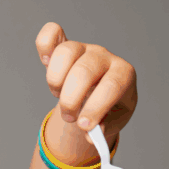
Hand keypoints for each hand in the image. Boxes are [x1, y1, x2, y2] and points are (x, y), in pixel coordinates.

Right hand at [36, 22, 137, 141]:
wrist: (100, 94)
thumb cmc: (110, 107)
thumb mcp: (114, 122)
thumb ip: (103, 129)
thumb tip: (90, 135)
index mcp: (124, 74)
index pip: (112, 86)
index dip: (96, 107)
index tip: (84, 126)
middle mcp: (104, 57)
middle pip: (85, 70)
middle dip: (71, 100)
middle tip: (69, 118)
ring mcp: (84, 48)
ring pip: (67, 52)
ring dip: (56, 80)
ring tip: (58, 96)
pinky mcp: (64, 44)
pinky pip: (51, 33)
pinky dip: (44, 45)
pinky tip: (46, 63)